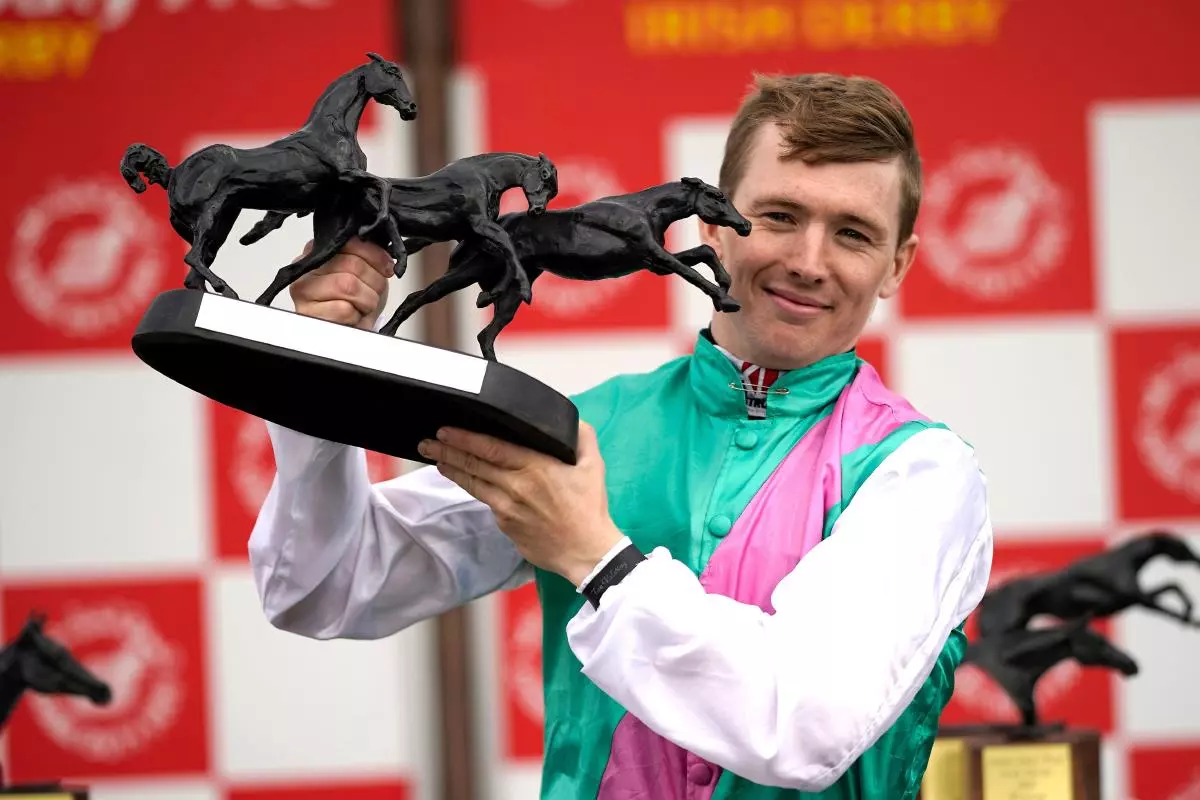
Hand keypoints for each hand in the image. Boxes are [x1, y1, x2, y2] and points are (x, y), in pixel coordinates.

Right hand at [288, 237, 392, 329]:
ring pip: (348, 285)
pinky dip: (356, 316)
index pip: (348, 242)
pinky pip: (343, 309)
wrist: (351, 331)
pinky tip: (351, 317)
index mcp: (319, 251)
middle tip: (374, 292)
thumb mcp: (366, 273)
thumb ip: (368, 257)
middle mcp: (306, 268)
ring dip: (367, 300)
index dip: (374, 255)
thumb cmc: (356, 301)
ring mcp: (303, 290)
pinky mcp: (307, 313)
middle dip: (373, 282)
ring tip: (363, 306)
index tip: (386, 268)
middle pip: (351, 265)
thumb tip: (383, 256)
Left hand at [418, 422, 623, 585]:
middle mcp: (516, 486)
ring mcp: (507, 508)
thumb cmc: (589, 509)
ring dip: (452, 469)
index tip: (446, 430)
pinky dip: (473, 488)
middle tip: (427, 442)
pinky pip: (486, 502)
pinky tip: (465, 481)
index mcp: (536, 467)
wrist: (586, 552)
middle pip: (474, 464)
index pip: (491, 447)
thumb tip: (572, 420)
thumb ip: (582, 438)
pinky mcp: (505, 525)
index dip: (465, 438)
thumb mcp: (593, 466)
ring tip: (436, 458)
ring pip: (473, 484)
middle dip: (447, 451)